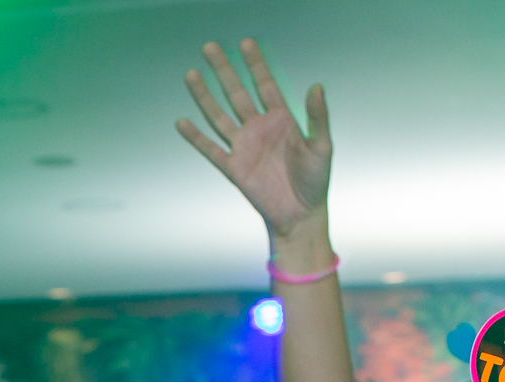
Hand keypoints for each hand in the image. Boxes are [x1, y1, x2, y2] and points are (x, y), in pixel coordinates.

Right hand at [177, 40, 333, 248]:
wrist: (300, 215)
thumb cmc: (315, 182)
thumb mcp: (322, 147)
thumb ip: (318, 117)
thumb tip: (317, 86)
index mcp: (281, 119)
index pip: (265, 84)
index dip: (255, 64)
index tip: (245, 43)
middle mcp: (259, 129)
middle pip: (237, 93)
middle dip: (224, 70)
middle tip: (210, 47)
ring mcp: (244, 147)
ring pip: (219, 116)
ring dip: (205, 96)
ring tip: (192, 75)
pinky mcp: (233, 168)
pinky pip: (210, 150)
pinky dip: (196, 138)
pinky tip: (182, 122)